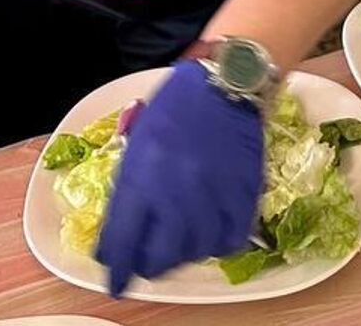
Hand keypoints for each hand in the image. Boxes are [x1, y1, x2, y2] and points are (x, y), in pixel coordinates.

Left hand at [96, 59, 263, 296]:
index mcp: (142, 175)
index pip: (123, 240)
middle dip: (151, 264)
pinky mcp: (244, 193)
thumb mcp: (138, 143)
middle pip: (160, 256)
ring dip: (185, 253)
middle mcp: (176, 190)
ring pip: (196, 251)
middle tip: (151, 260)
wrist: (225, 81)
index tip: (116, 280)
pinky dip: (219, 244)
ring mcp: (213, 193)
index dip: (117, 268)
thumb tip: (120, 234)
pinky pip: (231, 239)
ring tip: (182, 241)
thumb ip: (129, 190)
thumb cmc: (176, 107)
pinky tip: (211, 234)